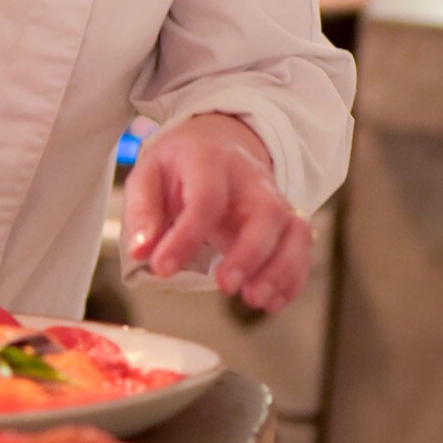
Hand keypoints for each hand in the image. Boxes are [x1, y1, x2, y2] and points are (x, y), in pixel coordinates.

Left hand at [120, 114, 311, 313]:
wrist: (219, 141)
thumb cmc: (180, 164)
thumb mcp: (148, 173)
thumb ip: (142, 211)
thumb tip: (141, 250)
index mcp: (209, 161)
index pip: (206, 199)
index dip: (186, 237)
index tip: (162, 269)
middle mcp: (250, 179)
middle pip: (266, 213)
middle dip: (250, 254)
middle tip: (225, 286)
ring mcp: (274, 199)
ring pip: (295, 231)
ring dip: (281, 270)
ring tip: (255, 300)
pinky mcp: (285, 221)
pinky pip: (302, 248)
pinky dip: (292, 278)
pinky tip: (271, 302)